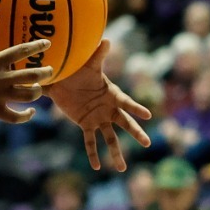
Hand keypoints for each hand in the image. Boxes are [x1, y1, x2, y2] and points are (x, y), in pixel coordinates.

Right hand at [0, 16, 53, 122]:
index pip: (22, 51)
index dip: (37, 46)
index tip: (47, 43)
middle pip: (32, 76)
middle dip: (45, 73)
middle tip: (50, 70)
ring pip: (28, 96)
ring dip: (37, 92)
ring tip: (38, 89)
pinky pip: (15, 117)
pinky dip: (26, 116)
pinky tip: (30, 111)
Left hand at [47, 41, 151, 170]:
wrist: (62, 79)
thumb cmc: (79, 69)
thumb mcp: (89, 64)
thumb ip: (98, 55)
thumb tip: (106, 40)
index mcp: (112, 94)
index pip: (126, 103)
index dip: (136, 109)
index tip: (148, 115)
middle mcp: (108, 108)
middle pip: (124, 123)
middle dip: (136, 133)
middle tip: (147, 144)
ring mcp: (98, 118)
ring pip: (110, 138)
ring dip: (116, 153)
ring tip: (122, 169)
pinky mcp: (86, 124)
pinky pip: (90, 141)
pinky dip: (93, 154)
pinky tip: (97, 167)